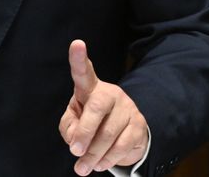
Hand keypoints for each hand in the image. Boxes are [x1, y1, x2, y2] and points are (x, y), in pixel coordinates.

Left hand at [58, 39, 148, 174]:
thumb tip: (77, 140)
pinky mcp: (139, 125)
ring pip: (108, 133)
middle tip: (75, 152)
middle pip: (96, 108)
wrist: (125, 132)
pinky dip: (107, 159)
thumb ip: (69, 127)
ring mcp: (127, 108)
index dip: (78, 58)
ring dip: (93, 155)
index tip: (77, 44)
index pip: (83, 72)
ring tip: (82, 168)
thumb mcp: (74, 121)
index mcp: (89, 88)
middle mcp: (110, 93)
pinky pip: (122, 146)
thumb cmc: (92, 122)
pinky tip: (99, 165)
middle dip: (85, 132)